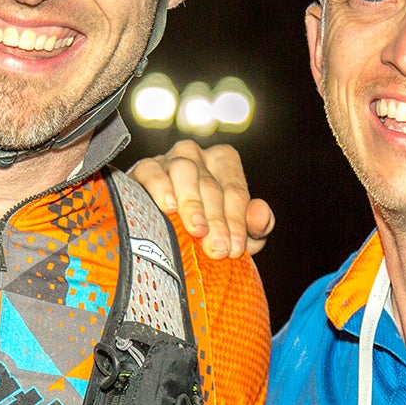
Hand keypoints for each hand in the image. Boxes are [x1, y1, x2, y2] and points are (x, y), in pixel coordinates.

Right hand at [129, 140, 274, 258]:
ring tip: (197, 229)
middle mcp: (197, 155)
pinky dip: (161, 188)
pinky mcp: (143, 168)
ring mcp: (169, 158)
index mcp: (224, 162)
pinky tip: (168, 207)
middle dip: (216, 220)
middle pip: (211, 185)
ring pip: (184, 171)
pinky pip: (152, 171)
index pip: (235, 191)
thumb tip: (262, 216)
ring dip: (193, 203)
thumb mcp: (234, 231)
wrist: (155, 234)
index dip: (237, 222)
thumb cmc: (203, 228)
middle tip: (217, 249)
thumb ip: (255, 225)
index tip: (234, 249)